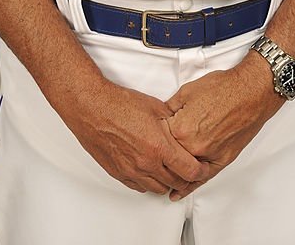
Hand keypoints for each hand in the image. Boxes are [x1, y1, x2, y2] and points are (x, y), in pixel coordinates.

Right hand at [59, 77, 210, 195]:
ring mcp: (131, 171)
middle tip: (187, 168)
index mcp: (159, 147)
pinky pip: (139, 187)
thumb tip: (183, 127)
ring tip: (168, 169)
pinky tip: (149, 170)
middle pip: (175, 183)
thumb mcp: (155, 107)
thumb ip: (172, 122)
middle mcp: (146, 163)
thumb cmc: (119, 104)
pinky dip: (148, 182)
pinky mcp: (118, 174)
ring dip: (166, 181)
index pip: (189, 171)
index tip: (202, 168)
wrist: (92, 108)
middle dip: (185, 177)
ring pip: (157, 188)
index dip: (200, 171)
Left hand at [164, 51, 283, 199]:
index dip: (154, 134)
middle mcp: (193, 146)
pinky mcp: (221, 161)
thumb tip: (161, 117)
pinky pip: (201, 179)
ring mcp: (207, 156)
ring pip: (182, 171)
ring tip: (161, 174)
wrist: (249, 92)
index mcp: (180, 129)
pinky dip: (189, 187)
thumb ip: (170, 107)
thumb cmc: (223, 88)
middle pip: (169, 157)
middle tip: (154, 151)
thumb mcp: (187, 91)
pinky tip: (178, 193)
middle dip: (161, 153)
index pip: (158, 139)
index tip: (151, 134)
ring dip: (171, 173)